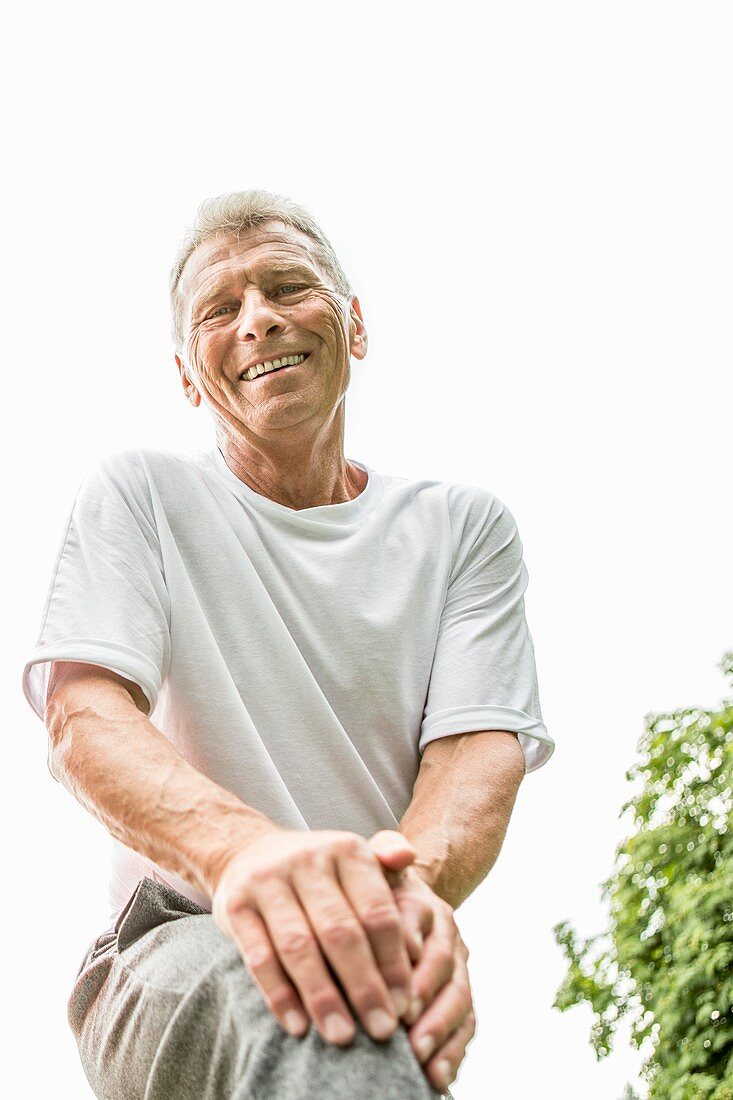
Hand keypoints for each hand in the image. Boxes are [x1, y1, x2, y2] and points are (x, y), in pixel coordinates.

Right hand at [211, 827, 417, 1046]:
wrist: (248, 852)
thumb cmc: (319, 870)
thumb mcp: (354, 858)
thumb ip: (387, 862)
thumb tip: (408, 855)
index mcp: (346, 850)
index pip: (376, 910)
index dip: (392, 960)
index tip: (405, 1005)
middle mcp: (307, 859)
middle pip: (340, 931)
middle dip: (364, 986)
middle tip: (383, 1031)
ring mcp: (267, 881)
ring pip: (299, 947)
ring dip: (323, 997)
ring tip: (342, 1036)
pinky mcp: (234, 906)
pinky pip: (259, 957)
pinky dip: (280, 995)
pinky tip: (298, 1027)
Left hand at [367, 854, 475, 1092]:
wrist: (399, 900)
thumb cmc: (372, 891)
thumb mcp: (372, 868)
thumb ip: (383, 855)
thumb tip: (400, 851)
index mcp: (423, 904)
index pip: (420, 926)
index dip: (410, 955)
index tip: (394, 987)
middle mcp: (446, 934)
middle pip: (445, 967)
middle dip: (426, 1001)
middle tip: (405, 1030)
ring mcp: (457, 966)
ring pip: (460, 999)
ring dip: (440, 1031)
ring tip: (418, 1057)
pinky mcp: (459, 994)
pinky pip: (466, 1025)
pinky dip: (453, 1053)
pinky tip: (435, 1077)